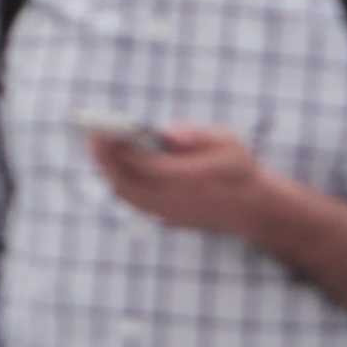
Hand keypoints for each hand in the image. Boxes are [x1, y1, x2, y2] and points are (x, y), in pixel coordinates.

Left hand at [87, 119, 271, 237]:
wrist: (253, 207)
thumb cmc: (238, 168)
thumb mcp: (227, 142)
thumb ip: (197, 135)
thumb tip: (167, 132)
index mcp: (192, 178)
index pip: (144, 166)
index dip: (119, 148)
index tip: (103, 128)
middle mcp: (177, 200)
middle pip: (128, 182)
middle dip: (105, 158)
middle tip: (92, 134)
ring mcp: (170, 213)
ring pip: (127, 195)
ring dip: (108, 170)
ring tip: (99, 145)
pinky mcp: (167, 218)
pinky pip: (134, 202)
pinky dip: (119, 182)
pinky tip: (113, 164)